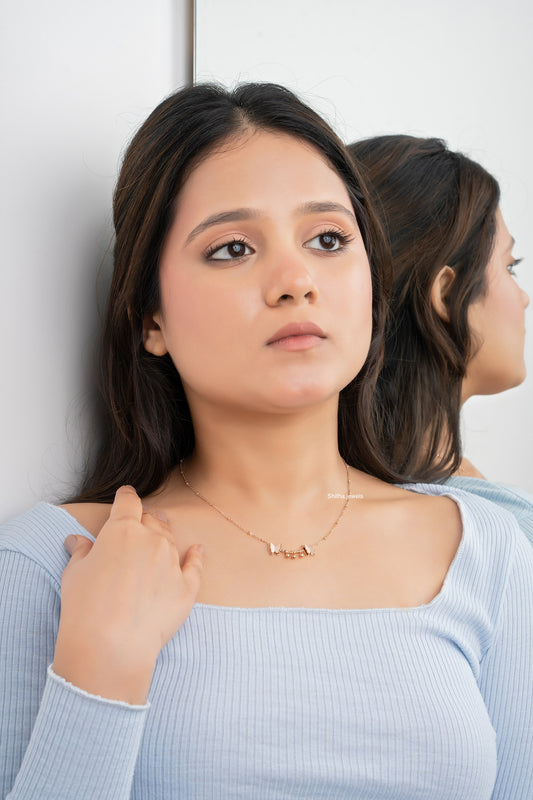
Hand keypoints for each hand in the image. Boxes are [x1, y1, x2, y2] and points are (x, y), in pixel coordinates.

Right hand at [53, 485, 203, 702]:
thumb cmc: (86, 606)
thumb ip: (81, 552)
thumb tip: (77, 540)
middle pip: (151, 519)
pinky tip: (198, 549)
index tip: (126, 496)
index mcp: (122, 529)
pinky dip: (196, 556)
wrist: (111, 644)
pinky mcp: (186, 587)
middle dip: (145, 520)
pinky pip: (195, 565)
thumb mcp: (75, 573)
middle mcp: (151, 539)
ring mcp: (172, 562)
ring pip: (170, 540)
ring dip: (164, 537)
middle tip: (139, 525)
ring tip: (160, 537)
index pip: (128, 502)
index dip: (126, 497)